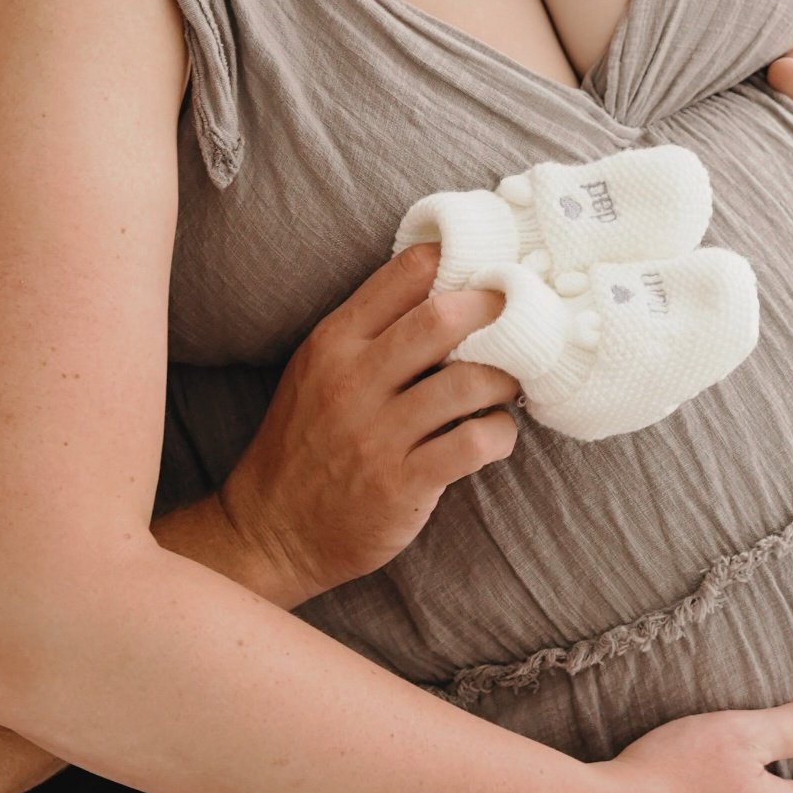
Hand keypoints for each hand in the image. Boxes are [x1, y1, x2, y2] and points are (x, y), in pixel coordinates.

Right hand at [219, 242, 519, 606]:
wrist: (272, 531)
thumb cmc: (304, 444)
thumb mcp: (316, 372)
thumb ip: (368, 333)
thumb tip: (445, 292)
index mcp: (333, 342)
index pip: (403, 274)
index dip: (455, 260)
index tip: (486, 269)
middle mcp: (353, 380)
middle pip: (441, 318)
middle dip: (493, 310)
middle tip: (520, 318)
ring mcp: (377, 433)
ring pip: (468, 382)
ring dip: (505, 378)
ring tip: (511, 383)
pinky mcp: (402, 482)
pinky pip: (475, 443)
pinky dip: (500, 433)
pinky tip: (495, 435)